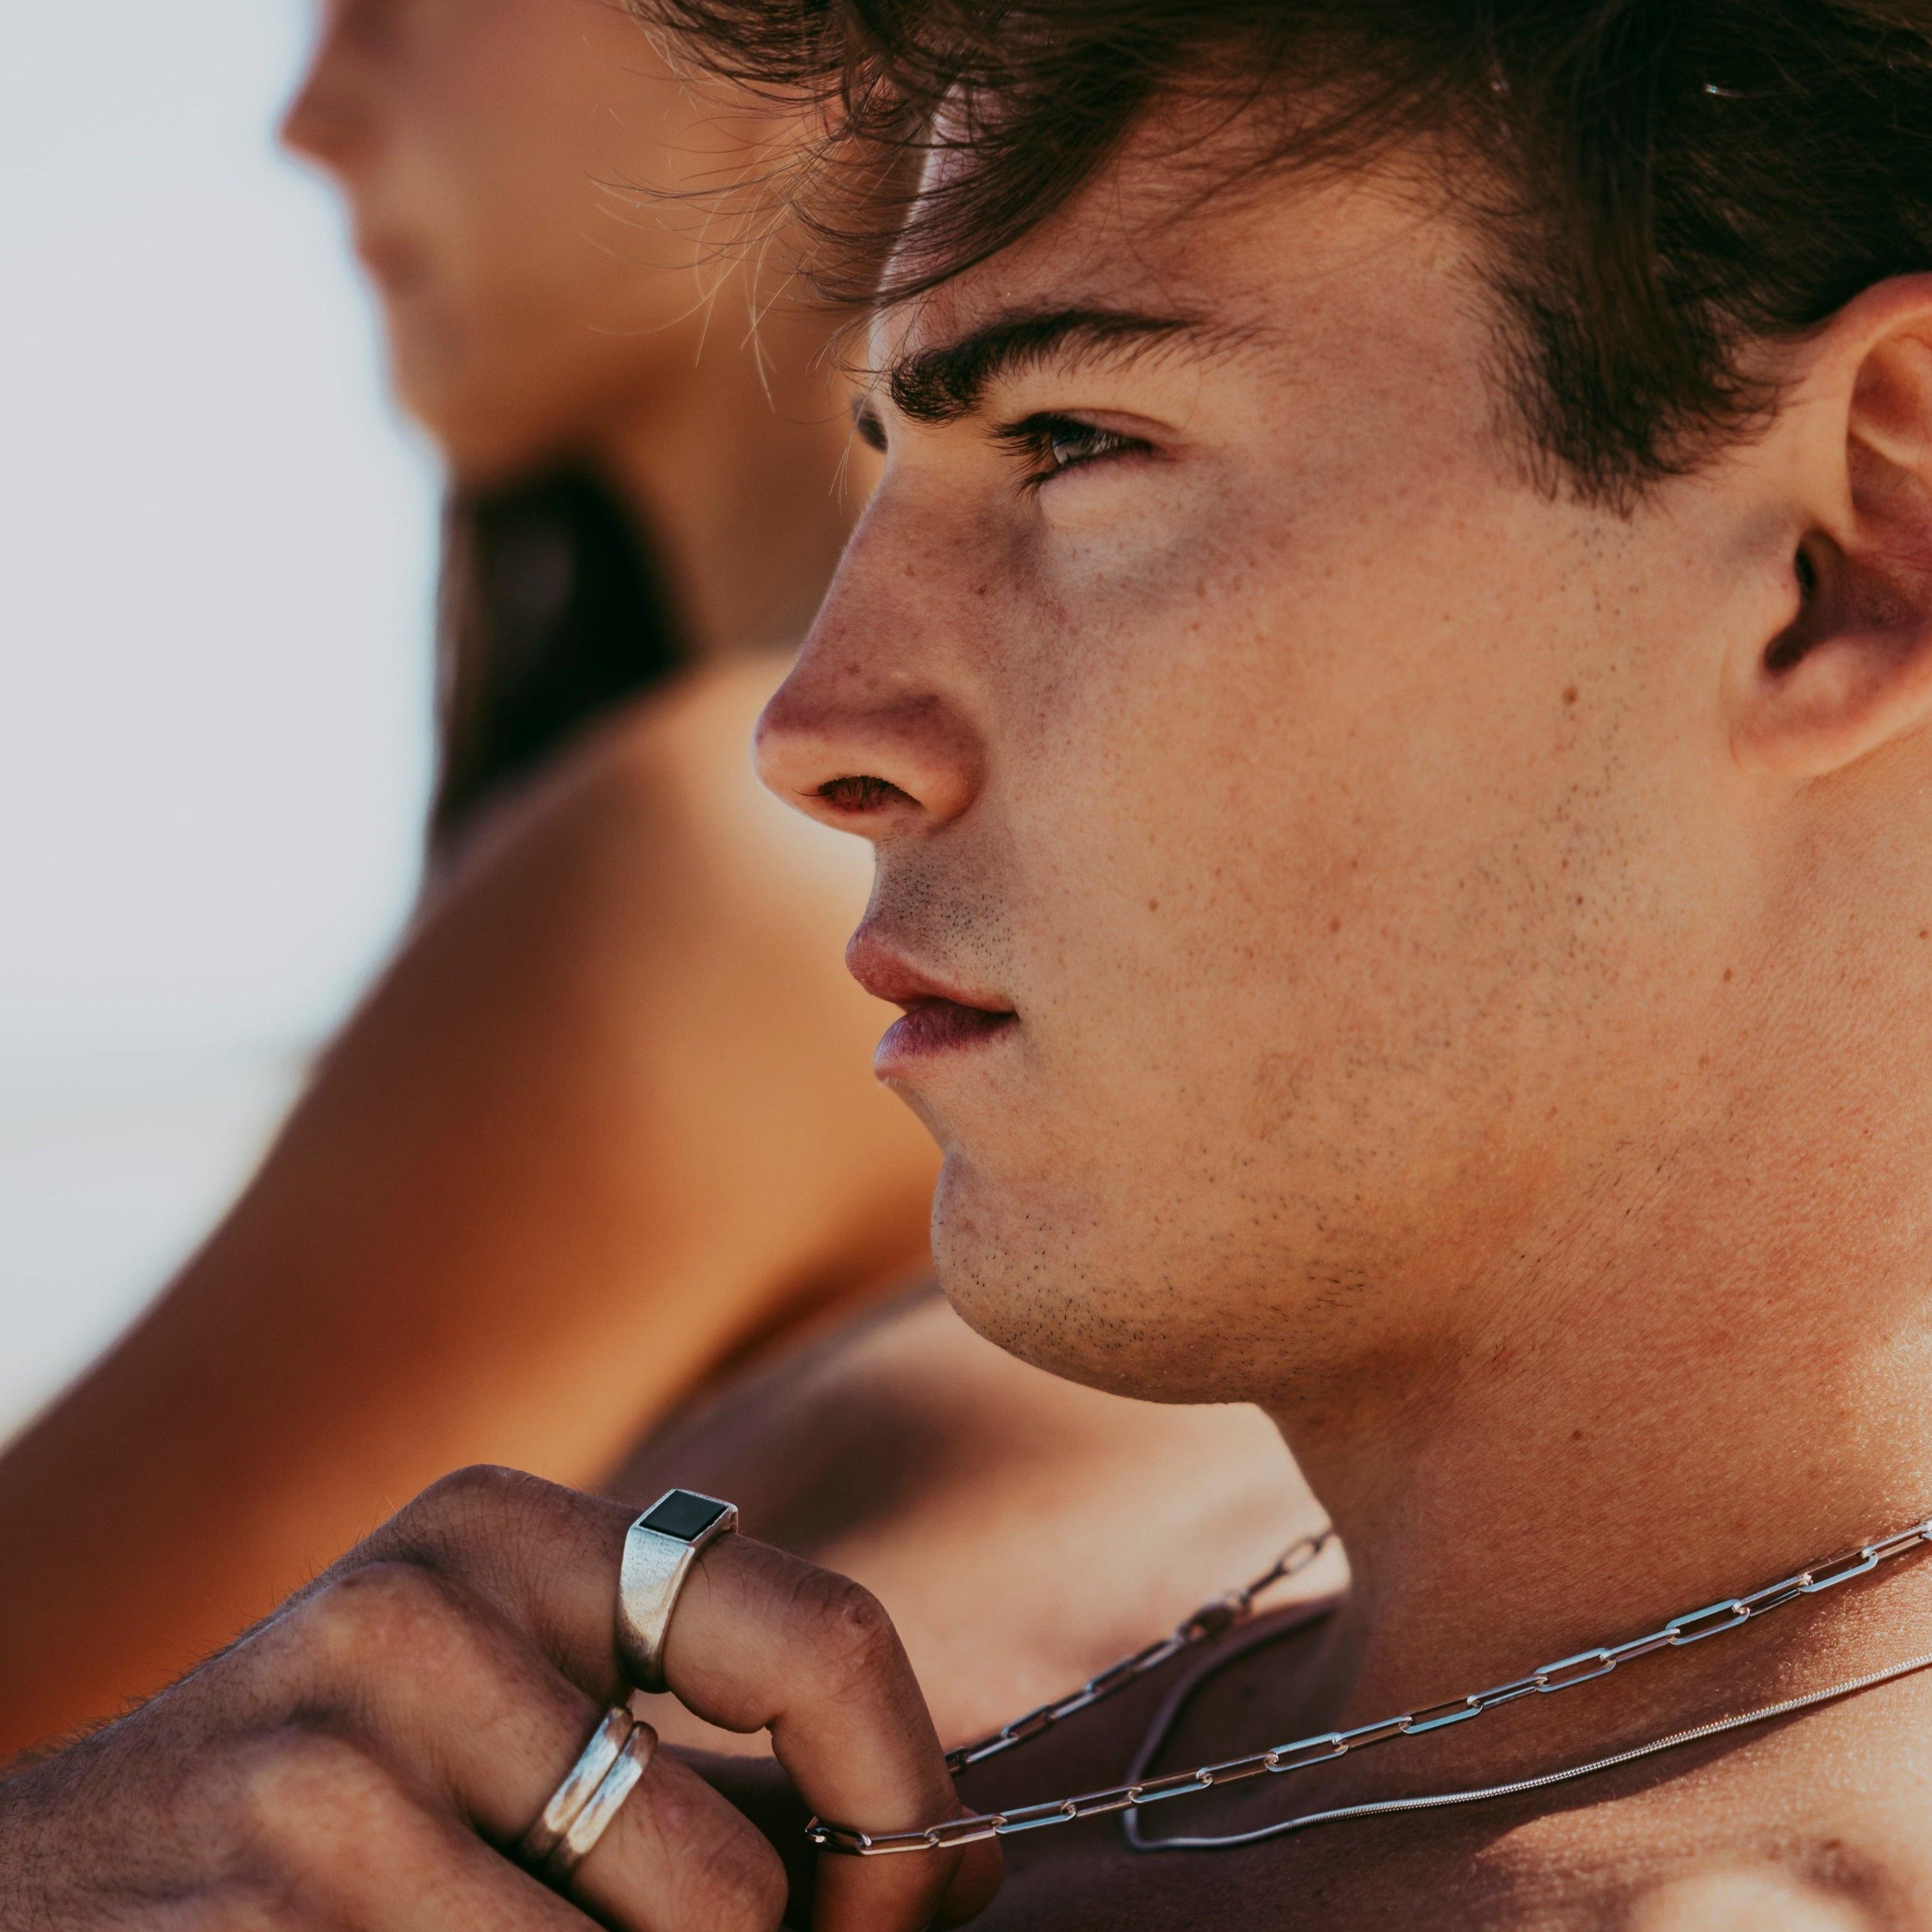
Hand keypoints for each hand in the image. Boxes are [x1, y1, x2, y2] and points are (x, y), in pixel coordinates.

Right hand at [0, 1465, 997, 1929]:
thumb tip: (952, 1858)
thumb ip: (718, 1771)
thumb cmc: (339, 1810)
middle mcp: (423, 1606)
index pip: (821, 1634)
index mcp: (516, 1530)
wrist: (50, 1886)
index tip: (917, 1898)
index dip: (905, 1798)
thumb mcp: (520, 1720)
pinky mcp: (275, 1900)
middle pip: (733, 1878)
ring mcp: (330, 1762)